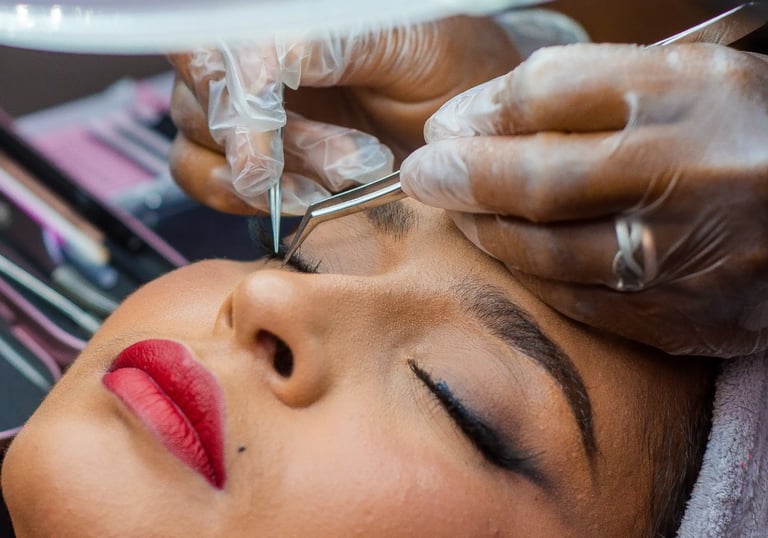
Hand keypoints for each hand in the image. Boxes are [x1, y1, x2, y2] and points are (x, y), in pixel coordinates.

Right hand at [167, 16, 519, 214]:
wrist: (463, 122)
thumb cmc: (444, 66)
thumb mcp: (406, 43)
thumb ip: (336, 43)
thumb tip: (271, 56)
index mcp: (287, 20)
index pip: (225, 53)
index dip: (241, 110)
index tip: (263, 161)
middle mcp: (255, 60)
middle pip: (201, 100)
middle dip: (268, 148)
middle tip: (346, 168)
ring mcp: (249, 111)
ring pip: (197, 147)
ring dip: (267, 183)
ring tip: (346, 180)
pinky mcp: (254, 158)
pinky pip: (207, 181)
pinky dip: (249, 203)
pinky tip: (311, 199)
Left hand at [400, 43, 767, 357]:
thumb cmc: (746, 136)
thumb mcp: (683, 78)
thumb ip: (583, 89)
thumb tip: (478, 116)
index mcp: (693, 97)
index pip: (553, 93)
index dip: (482, 110)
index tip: (446, 124)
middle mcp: (692, 176)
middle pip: (539, 179)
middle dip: (462, 177)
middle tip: (422, 174)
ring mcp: (692, 257)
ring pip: (551, 252)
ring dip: (487, 233)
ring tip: (460, 212)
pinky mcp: (692, 318)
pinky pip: (584, 302)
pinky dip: (534, 277)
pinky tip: (513, 254)